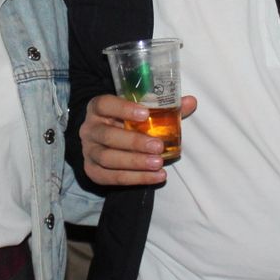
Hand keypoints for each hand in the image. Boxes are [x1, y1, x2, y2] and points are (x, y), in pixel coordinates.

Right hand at [78, 94, 196, 185]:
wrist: (106, 142)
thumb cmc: (125, 123)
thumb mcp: (139, 112)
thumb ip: (163, 107)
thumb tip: (191, 101)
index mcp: (98, 108)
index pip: (105, 104)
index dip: (123, 109)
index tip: (145, 114)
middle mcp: (89, 129)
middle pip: (107, 135)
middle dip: (134, 142)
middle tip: (158, 146)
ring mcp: (89, 151)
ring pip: (108, 158)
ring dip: (135, 162)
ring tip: (158, 164)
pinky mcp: (93, 171)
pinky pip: (112, 177)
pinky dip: (135, 178)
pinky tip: (156, 177)